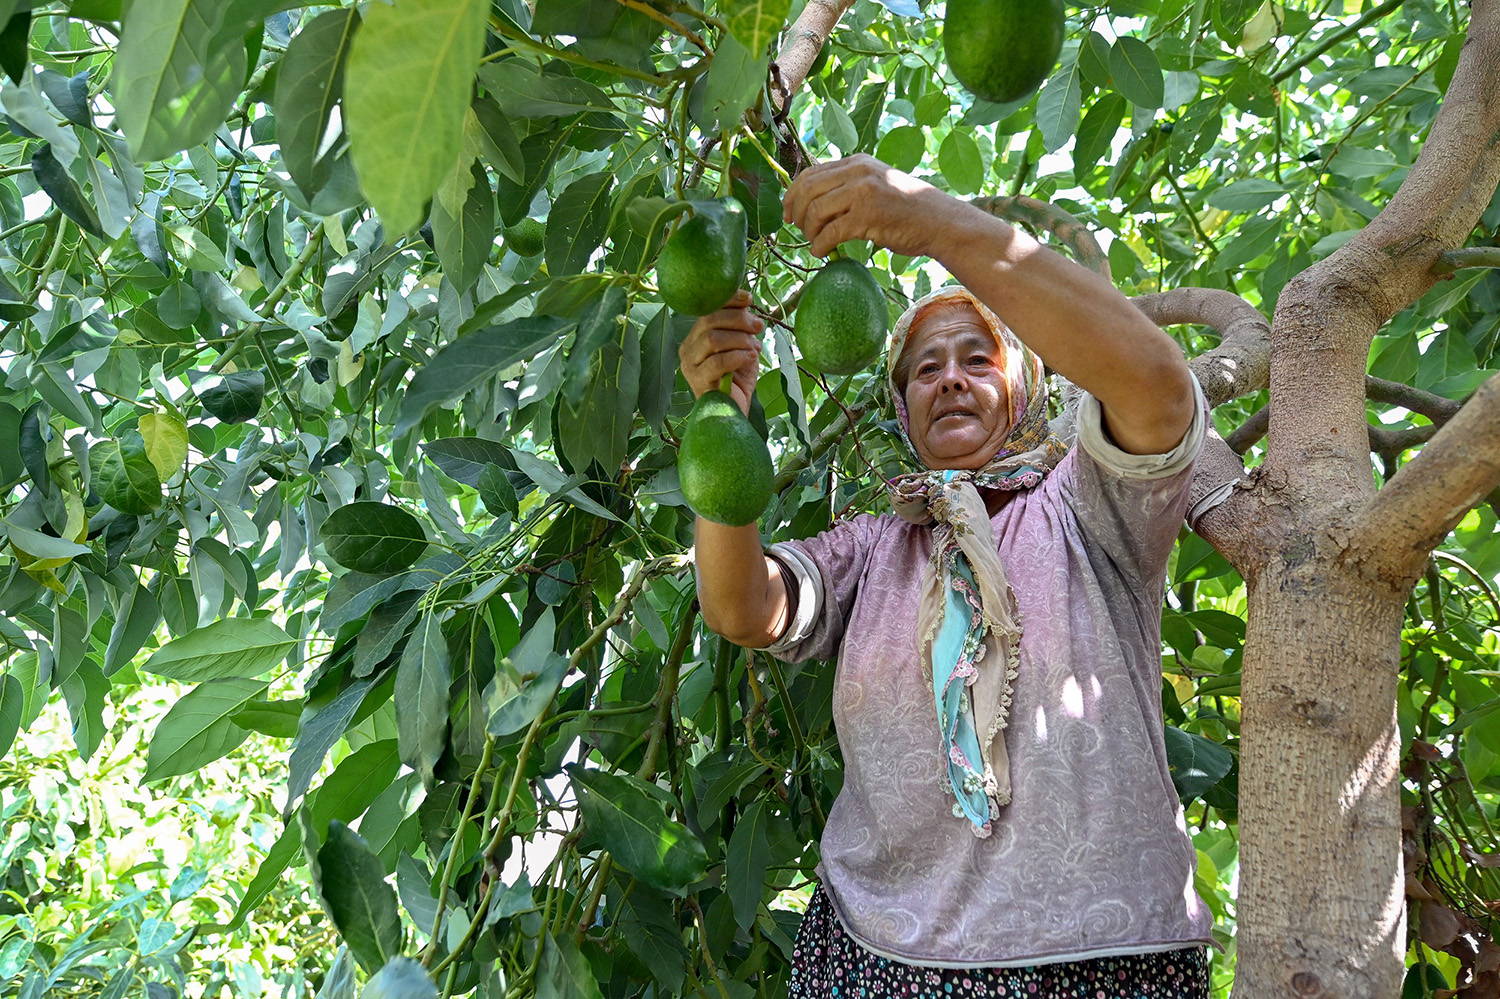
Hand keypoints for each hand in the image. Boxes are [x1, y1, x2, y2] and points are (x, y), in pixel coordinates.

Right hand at [677, 290, 763, 415]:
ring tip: (755, 348)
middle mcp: (687, 350)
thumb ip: (741, 327)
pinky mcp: (698, 382)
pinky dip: (739, 356)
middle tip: (758, 327)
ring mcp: (690, 367)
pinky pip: (718, 362)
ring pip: (713, 339)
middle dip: (738, 319)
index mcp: (695, 338)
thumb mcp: (742, 348)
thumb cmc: (738, 381)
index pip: (707, 310)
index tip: (749, 299)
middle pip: (709, 320)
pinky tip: (751, 358)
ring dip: (740, 339)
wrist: (734, 413)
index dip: (728, 300)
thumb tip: (747, 304)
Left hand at [782, 154, 966, 257]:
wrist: (939, 221)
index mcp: (857, 162)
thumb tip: (811, 202)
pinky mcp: (868, 216)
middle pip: (807, 190)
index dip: (792, 195)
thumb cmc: (907, 209)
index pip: (810, 173)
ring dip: (808, 231)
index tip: (788, 213)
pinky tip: (822, 252)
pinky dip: (820, 245)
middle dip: (796, 213)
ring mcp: (863, 192)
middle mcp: (858, 172)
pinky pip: (830, 232)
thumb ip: (848, 187)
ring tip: (814, 242)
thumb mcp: (876, 185)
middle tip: (798, 230)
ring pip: (815, 211)